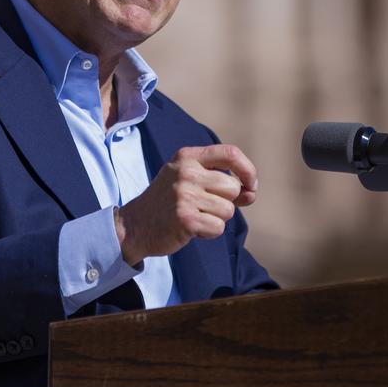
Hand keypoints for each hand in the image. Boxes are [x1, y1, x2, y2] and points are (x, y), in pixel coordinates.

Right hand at [115, 144, 257, 265]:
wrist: (135, 224)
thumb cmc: (169, 201)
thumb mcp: (190, 180)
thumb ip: (221, 183)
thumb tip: (252, 193)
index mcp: (187, 156)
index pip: (230, 154)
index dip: (248, 170)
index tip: (251, 185)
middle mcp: (186, 172)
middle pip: (233, 188)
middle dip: (227, 202)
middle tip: (204, 206)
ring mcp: (184, 195)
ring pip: (228, 210)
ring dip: (217, 218)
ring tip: (194, 215)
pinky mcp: (185, 219)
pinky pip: (218, 227)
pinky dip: (209, 232)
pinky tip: (191, 228)